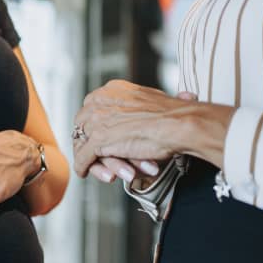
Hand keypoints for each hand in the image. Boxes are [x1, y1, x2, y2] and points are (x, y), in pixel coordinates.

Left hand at [73, 81, 205, 177]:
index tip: (101, 137)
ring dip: (94, 159)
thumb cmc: (172, 116)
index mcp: (110, 91)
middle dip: (91, 144)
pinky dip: (83, 167)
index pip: (91, 110)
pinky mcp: (98, 140)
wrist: (180, 124)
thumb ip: (132, 107)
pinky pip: (82, 158)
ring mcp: (97, 120)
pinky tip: (83, 172)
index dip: (95, 127)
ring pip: (83, 144)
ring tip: (106, 171)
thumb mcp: (147, 100)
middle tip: (99, 157)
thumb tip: (130, 115)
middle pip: (83, 127)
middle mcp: (99, 102)